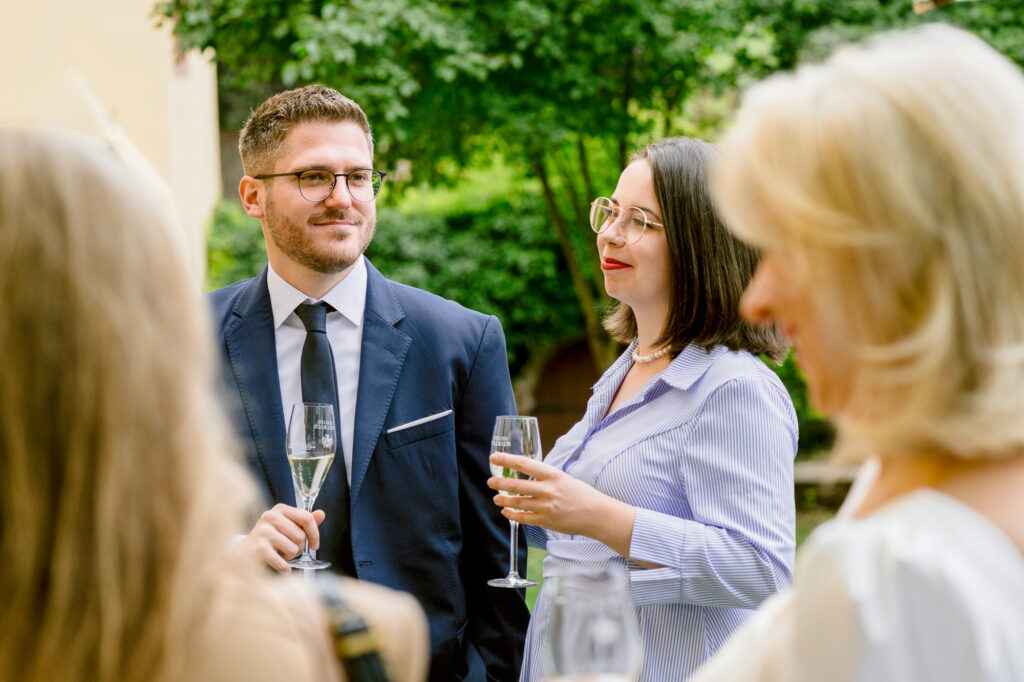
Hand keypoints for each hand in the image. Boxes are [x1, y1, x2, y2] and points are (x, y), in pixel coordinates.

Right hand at [236, 503, 325, 572]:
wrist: (243, 552)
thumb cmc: (270, 539)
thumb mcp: (287, 526)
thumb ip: (304, 521)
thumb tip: (322, 514)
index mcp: (280, 509)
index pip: (306, 518)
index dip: (315, 533)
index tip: (315, 545)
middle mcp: (270, 516)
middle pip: (301, 536)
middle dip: (299, 548)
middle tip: (288, 550)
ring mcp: (263, 531)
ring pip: (293, 549)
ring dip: (290, 557)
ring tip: (280, 554)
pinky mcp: (258, 547)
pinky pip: (282, 562)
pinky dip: (284, 568)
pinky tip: (282, 567)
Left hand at [487, 453, 632, 541]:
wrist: (596, 514)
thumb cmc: (580, 494)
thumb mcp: (563, 478)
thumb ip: (545, 477)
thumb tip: (526, 473)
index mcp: (552, 475)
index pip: (524, 464)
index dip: (506, 460)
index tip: (494, 457)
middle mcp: (548, 489)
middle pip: (517, 485)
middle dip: (500, 483)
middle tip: (490, 482)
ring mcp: (546, 506)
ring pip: (517, 502)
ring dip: (503, 500)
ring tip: (496, 498)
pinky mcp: (546, 521)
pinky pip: (524, 518)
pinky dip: (512, 515)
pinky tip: (506, 513)